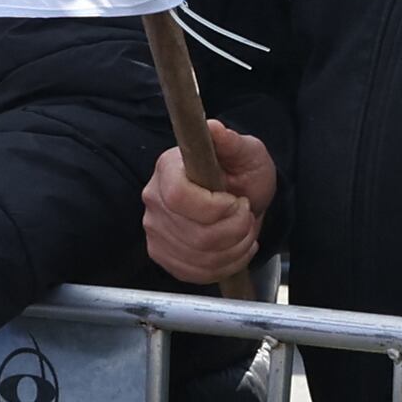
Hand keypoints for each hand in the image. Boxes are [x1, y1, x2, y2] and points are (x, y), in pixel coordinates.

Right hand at [141, 123, 270, 283]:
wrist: (241, 198)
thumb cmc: (242, 173)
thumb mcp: (247, 153)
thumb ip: (232, 142)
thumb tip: (214, 128)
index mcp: (168, 167)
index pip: (178, 196)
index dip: (214, 207)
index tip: (236, 200)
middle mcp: (154, 198)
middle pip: (194, 233)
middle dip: (234, 229)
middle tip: (246, 214)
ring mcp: (155, 230)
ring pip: (198, 257)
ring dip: (234, 248)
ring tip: (244, 230)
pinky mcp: (163, 254)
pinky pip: (195, 273)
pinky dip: (225, 265)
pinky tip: (234, 248)